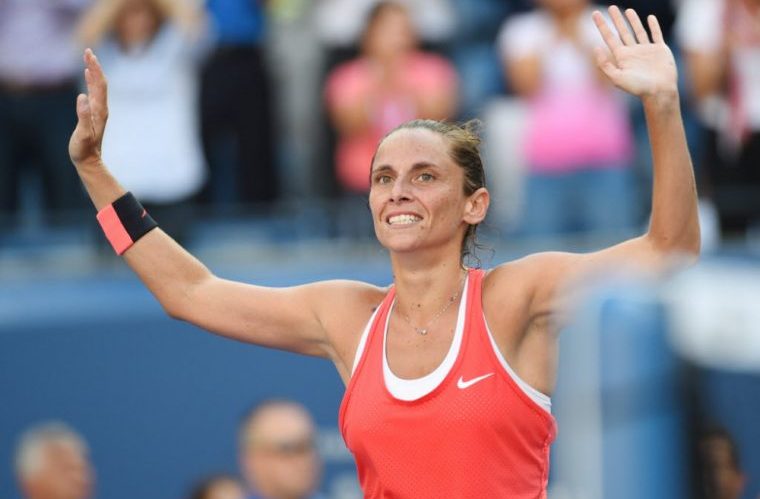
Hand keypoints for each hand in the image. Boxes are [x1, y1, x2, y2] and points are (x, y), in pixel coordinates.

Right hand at [69, 49, 108, 169]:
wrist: (89, 161)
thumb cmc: (84, 149)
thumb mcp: (83, 133)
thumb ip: (83, 116)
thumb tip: (82, 97)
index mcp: (99, 110)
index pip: (99, 85)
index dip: (95, 69)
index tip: (89, 55)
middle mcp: (101, 108)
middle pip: (100, 82)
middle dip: (95, 66)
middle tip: (88, 50)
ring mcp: (98, 111)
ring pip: (98, 86)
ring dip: (93, 72)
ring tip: (88, 58)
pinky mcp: (94, 114)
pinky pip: (94, 93)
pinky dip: (91, 81)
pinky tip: (88, 76)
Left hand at [592, 6, 676, 100]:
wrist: (659, 91)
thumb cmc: (638, 88)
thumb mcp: (617, 78)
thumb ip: (605, 64)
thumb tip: (595, 48)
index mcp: (621, 57)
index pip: (609, 37)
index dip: (601, 26)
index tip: (594, 14)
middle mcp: (633, 52)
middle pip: (622, 32)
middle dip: (615, 20)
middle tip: (611, 7)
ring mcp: (646, 50)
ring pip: (638, 31)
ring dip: (633, 21)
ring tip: (627, 11)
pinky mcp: (660, 50)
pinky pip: (656, 34)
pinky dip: (653, 26)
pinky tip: (650, 18)